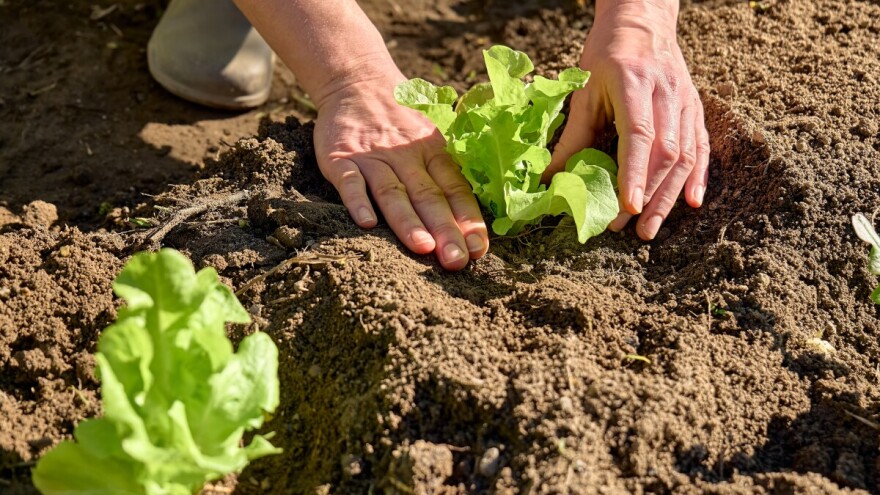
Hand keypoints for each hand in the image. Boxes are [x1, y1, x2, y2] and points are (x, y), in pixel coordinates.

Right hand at [312, 65, 488, 269]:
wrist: (356, 81)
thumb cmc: (401, 120)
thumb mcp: (432, 137)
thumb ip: (449, 172)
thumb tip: (477, 218)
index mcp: (434, 152)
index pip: (456, 189)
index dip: (468, 220)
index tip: (478, 250)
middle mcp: (407, 156)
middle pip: (429, 196)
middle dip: (445, 231)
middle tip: (456, 261)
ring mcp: (373, 157)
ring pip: (394, 192)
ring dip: (408, 221)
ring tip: (422, 248)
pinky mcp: (341, 158)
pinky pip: (350, 181)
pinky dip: (358, 201)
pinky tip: (367, 223)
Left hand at [545, 0, 709, 239]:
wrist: (642, 18)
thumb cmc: (606, 53)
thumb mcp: (583, 89)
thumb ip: (572, 135)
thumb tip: (550, 179)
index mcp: (633, 83)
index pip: (639, 135)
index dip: (634, 173)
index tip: (628, 207)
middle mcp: (665, 92)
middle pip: (666, 153)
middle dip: (649, 195)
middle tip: (630, 228)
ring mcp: (685, 100)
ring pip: (686, 155)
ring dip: (669, 195)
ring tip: (650, 227)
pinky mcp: (695, 107)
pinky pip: (701, 146)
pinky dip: (698, 177)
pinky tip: (691, 202)